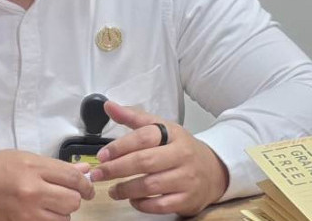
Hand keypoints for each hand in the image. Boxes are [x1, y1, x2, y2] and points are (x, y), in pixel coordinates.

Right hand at [0, 150, 94, 220]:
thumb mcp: (22, 158)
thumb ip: (54, 166)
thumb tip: (83, 171)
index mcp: (32, 167)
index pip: (73, 178)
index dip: (85, 184)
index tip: (87, 187)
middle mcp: (31, 191)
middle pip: (73, 201)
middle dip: (74, 198)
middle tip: (66, 194)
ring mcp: (26, 214)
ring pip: (64, 219)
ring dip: (61, 213)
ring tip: (49, 205)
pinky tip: (41, 214)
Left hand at [89, 102, 228, 215]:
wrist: (213, 170)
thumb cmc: (178, 147)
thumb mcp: (160, 127)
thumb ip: (133, 118)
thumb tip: (109, 106)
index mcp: (173, 134)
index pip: (144, 137)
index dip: (120, 146)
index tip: (101, 155)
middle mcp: (182, 155)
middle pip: (145, 161)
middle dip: (117, 169)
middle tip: (99, 174)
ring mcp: (187, 179)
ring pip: (152, 185)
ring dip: (126, 189)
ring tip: (112, 190)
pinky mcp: (188, 199)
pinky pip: (161, 205)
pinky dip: (143, 204)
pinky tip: (132, 199)